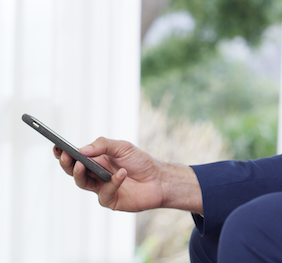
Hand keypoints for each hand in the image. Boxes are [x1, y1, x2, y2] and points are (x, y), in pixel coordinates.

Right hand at [54, 137, 202, 213]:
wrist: (159, 179)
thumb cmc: (141, 162)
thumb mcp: (122, 147)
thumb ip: (102, 145)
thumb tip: (81, 150)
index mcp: (96, 161)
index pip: (75, 157)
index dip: (64, 153)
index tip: (56, 147)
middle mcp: (95, 175)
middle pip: (73, 171)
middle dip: (67, 163)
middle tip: (66, 156)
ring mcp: (101, 188)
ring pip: (82, 183)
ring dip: (80, 173)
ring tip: (81, 164)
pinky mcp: (110, 200)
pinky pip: (105, 192)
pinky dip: (113, 182)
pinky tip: (121, 174)